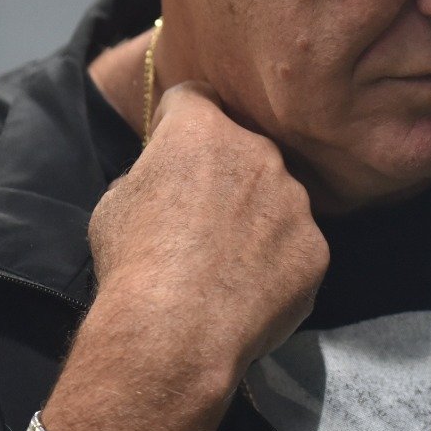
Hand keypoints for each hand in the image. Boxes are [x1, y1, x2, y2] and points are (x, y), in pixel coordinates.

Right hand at [89, 79, 329, 368]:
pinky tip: (248, 293)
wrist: (175, 331)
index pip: (194, 99)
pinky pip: (296, 245)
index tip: (169, 151)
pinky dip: (277, 263)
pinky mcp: (315, 247)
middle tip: (198, 219)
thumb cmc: (134, 261)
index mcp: (201, 129)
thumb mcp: (115, 203)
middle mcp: (258, 151)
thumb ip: (150, 175)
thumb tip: (164, 181)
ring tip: (224, 266)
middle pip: (242, 147)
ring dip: (256, 218)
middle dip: (223, 172)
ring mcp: (294, 200)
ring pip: (276, 197)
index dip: (177, 122)